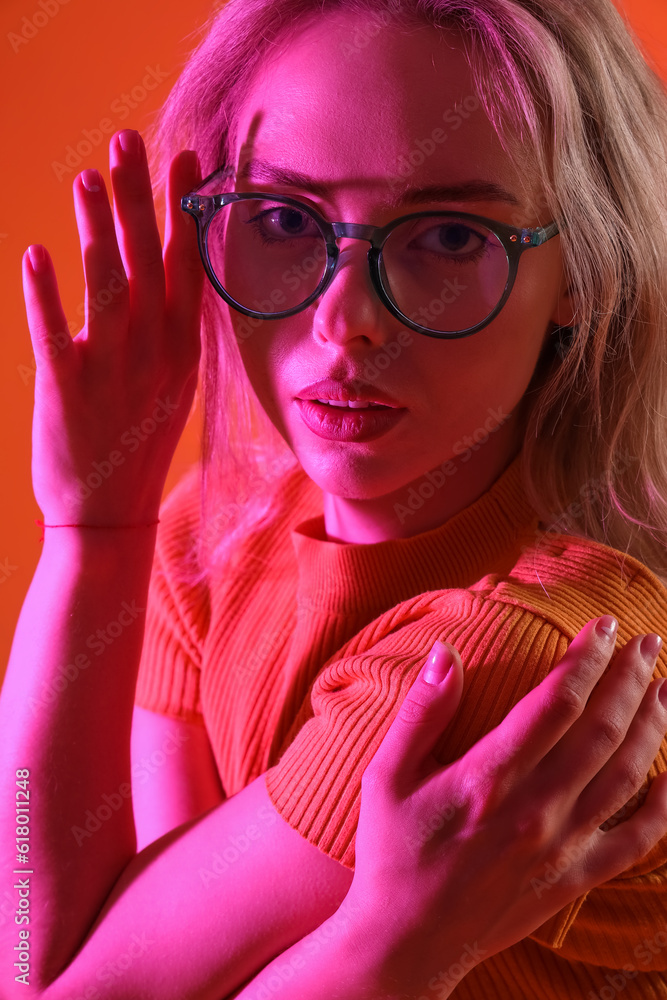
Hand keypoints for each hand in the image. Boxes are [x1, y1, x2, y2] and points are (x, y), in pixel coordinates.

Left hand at [22, 129, 203, 525]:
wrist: (113, 514)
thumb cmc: (139, 445)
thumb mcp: (171, 384)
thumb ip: (170, 328)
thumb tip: (166, 271)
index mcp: (181, 348)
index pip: (186, 266)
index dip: (184, 210)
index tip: (185, 157)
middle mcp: (154, 353)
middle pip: (146, 262)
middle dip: (138, 198)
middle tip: (126, 142)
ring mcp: (113, 371)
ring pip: (106, 287)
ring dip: (96, 230)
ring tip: (86, 179)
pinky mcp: (67, 391)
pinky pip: (55, 335)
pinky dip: (45, 297)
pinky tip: (35, 256)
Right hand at [345, 619, 666, 992]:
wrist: (405, 941)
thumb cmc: (391, 851)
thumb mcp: (386, 776)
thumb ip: (420, 712)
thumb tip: (443, 651)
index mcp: (489, 779)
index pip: (556, 704)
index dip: (586, 659)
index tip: (602, 626)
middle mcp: (535, 811)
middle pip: (602, 731)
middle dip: (630, 679)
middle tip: (646, 641)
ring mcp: (560, 849)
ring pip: (626, 776)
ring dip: (652, 727)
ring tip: (663, 687)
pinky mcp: (573, 880)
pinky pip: (636, 842)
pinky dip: (664, 807)